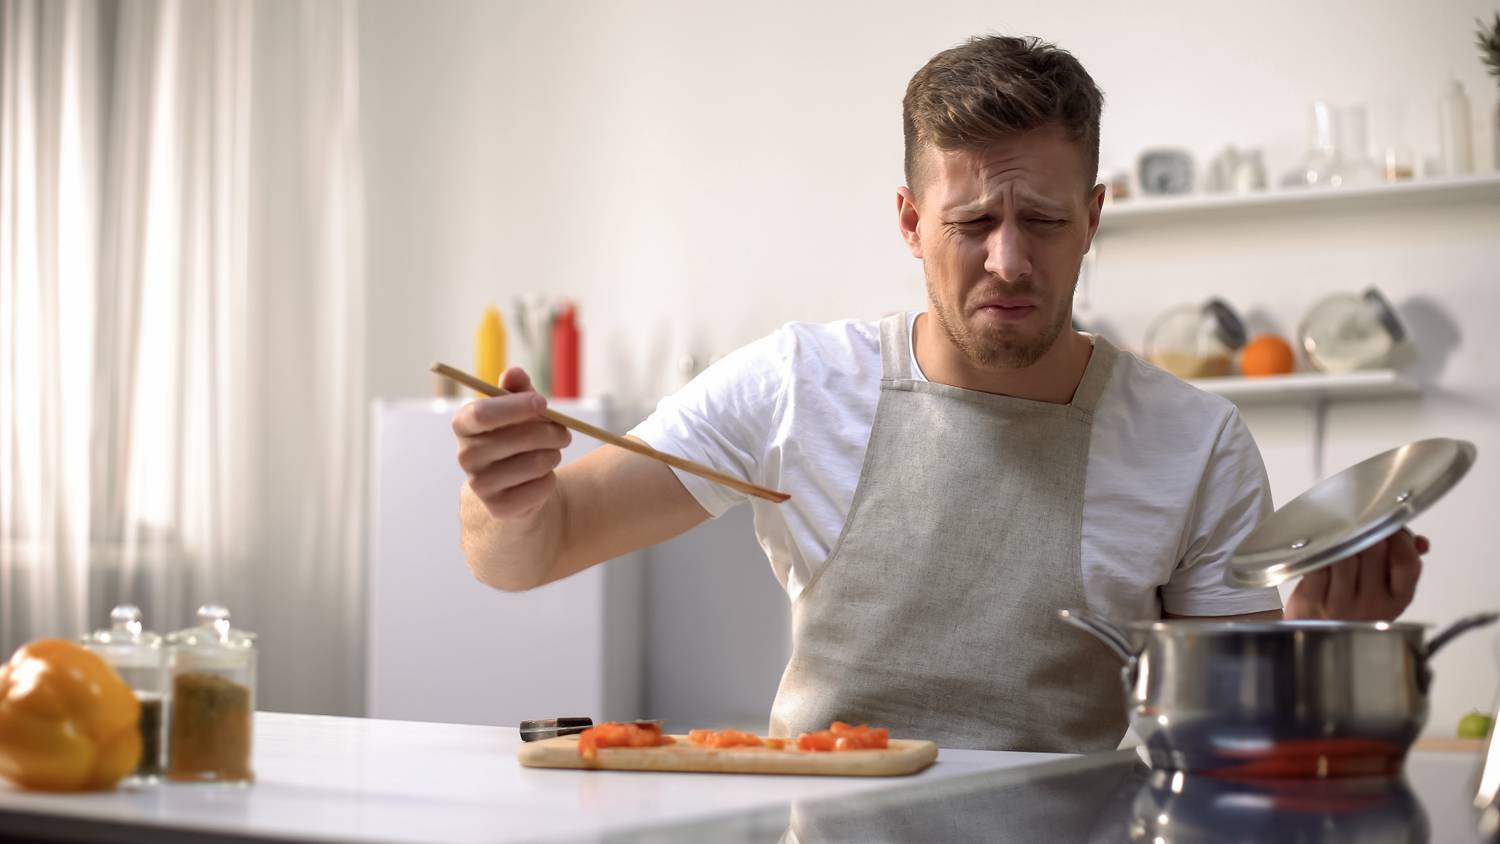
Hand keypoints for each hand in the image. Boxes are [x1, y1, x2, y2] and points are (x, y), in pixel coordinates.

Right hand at [451, 368, 571, 518]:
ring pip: (535, 463)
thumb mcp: (520, 409)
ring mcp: (480, 484)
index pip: (482, 413)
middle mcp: (465, 455)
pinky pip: (541, 487)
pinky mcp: (499, 508)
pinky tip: (542, 478)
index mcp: (464, 424)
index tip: (543, 403)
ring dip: (554, 455)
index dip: (516, 406)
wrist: (516, 484)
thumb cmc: (518, 436)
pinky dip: (550, 479)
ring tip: (552, 453)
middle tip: (564, 432)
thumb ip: (517, 389)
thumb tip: (514, 373)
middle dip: (551, 432)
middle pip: (518, 437)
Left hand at [1283, 529, 1426, 620]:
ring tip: (1339, 540)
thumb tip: (1420, 542)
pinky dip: (1319, 553)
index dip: (1400, 539)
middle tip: (1358, 528)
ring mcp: (1340, 604)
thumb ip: (1403, 565)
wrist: (1318, 636)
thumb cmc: (1355, 608)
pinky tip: (1321, 553)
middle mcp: (1371, 605)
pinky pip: (1318, 564)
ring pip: (1345, 556)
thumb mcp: (1386, 593)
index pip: (1406, 563)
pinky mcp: (1312, 600)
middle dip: (1366, 534)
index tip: (1390, 526)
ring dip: (1341, 542)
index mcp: (1397, 600)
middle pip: (1373, 552)